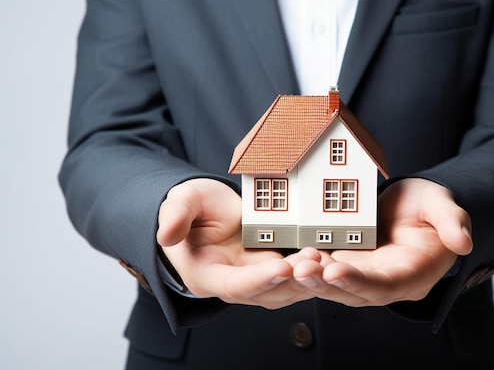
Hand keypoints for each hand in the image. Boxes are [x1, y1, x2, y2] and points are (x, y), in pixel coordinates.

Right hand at [157, 178, 316, 308]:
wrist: (210, 209)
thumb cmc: (194, 206)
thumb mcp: (182, 202)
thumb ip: (175, 216)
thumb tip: (165, 236)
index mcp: (207, 276)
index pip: (234, 286)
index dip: (258, 280)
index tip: (282, 267)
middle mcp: (233, 285)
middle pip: (266, 293)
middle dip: (292, 280)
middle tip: (313, 260)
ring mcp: (256, 280)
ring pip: (285, 290)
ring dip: (306, 278)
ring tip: (323, 256)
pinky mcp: (273, 270)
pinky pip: (294, 277)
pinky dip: (310, 270)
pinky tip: (326, 255)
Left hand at [292, 178, 472, 306]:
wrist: (413, 206)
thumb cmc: (429, 207)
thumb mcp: (443, 205)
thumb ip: (452, 221)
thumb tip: (464, 241)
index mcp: (412, 274)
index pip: (386, 285)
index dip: (360, 282)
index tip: (336, 272)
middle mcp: (386, 282)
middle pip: (354, 291)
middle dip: (326, 284)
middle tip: (300, 271)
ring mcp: (364, 275)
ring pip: (335, 285)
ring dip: (313, 278)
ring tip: (292, 265)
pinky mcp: (348, 264)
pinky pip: (326, 269)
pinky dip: (310, 265)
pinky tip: (292, 256)